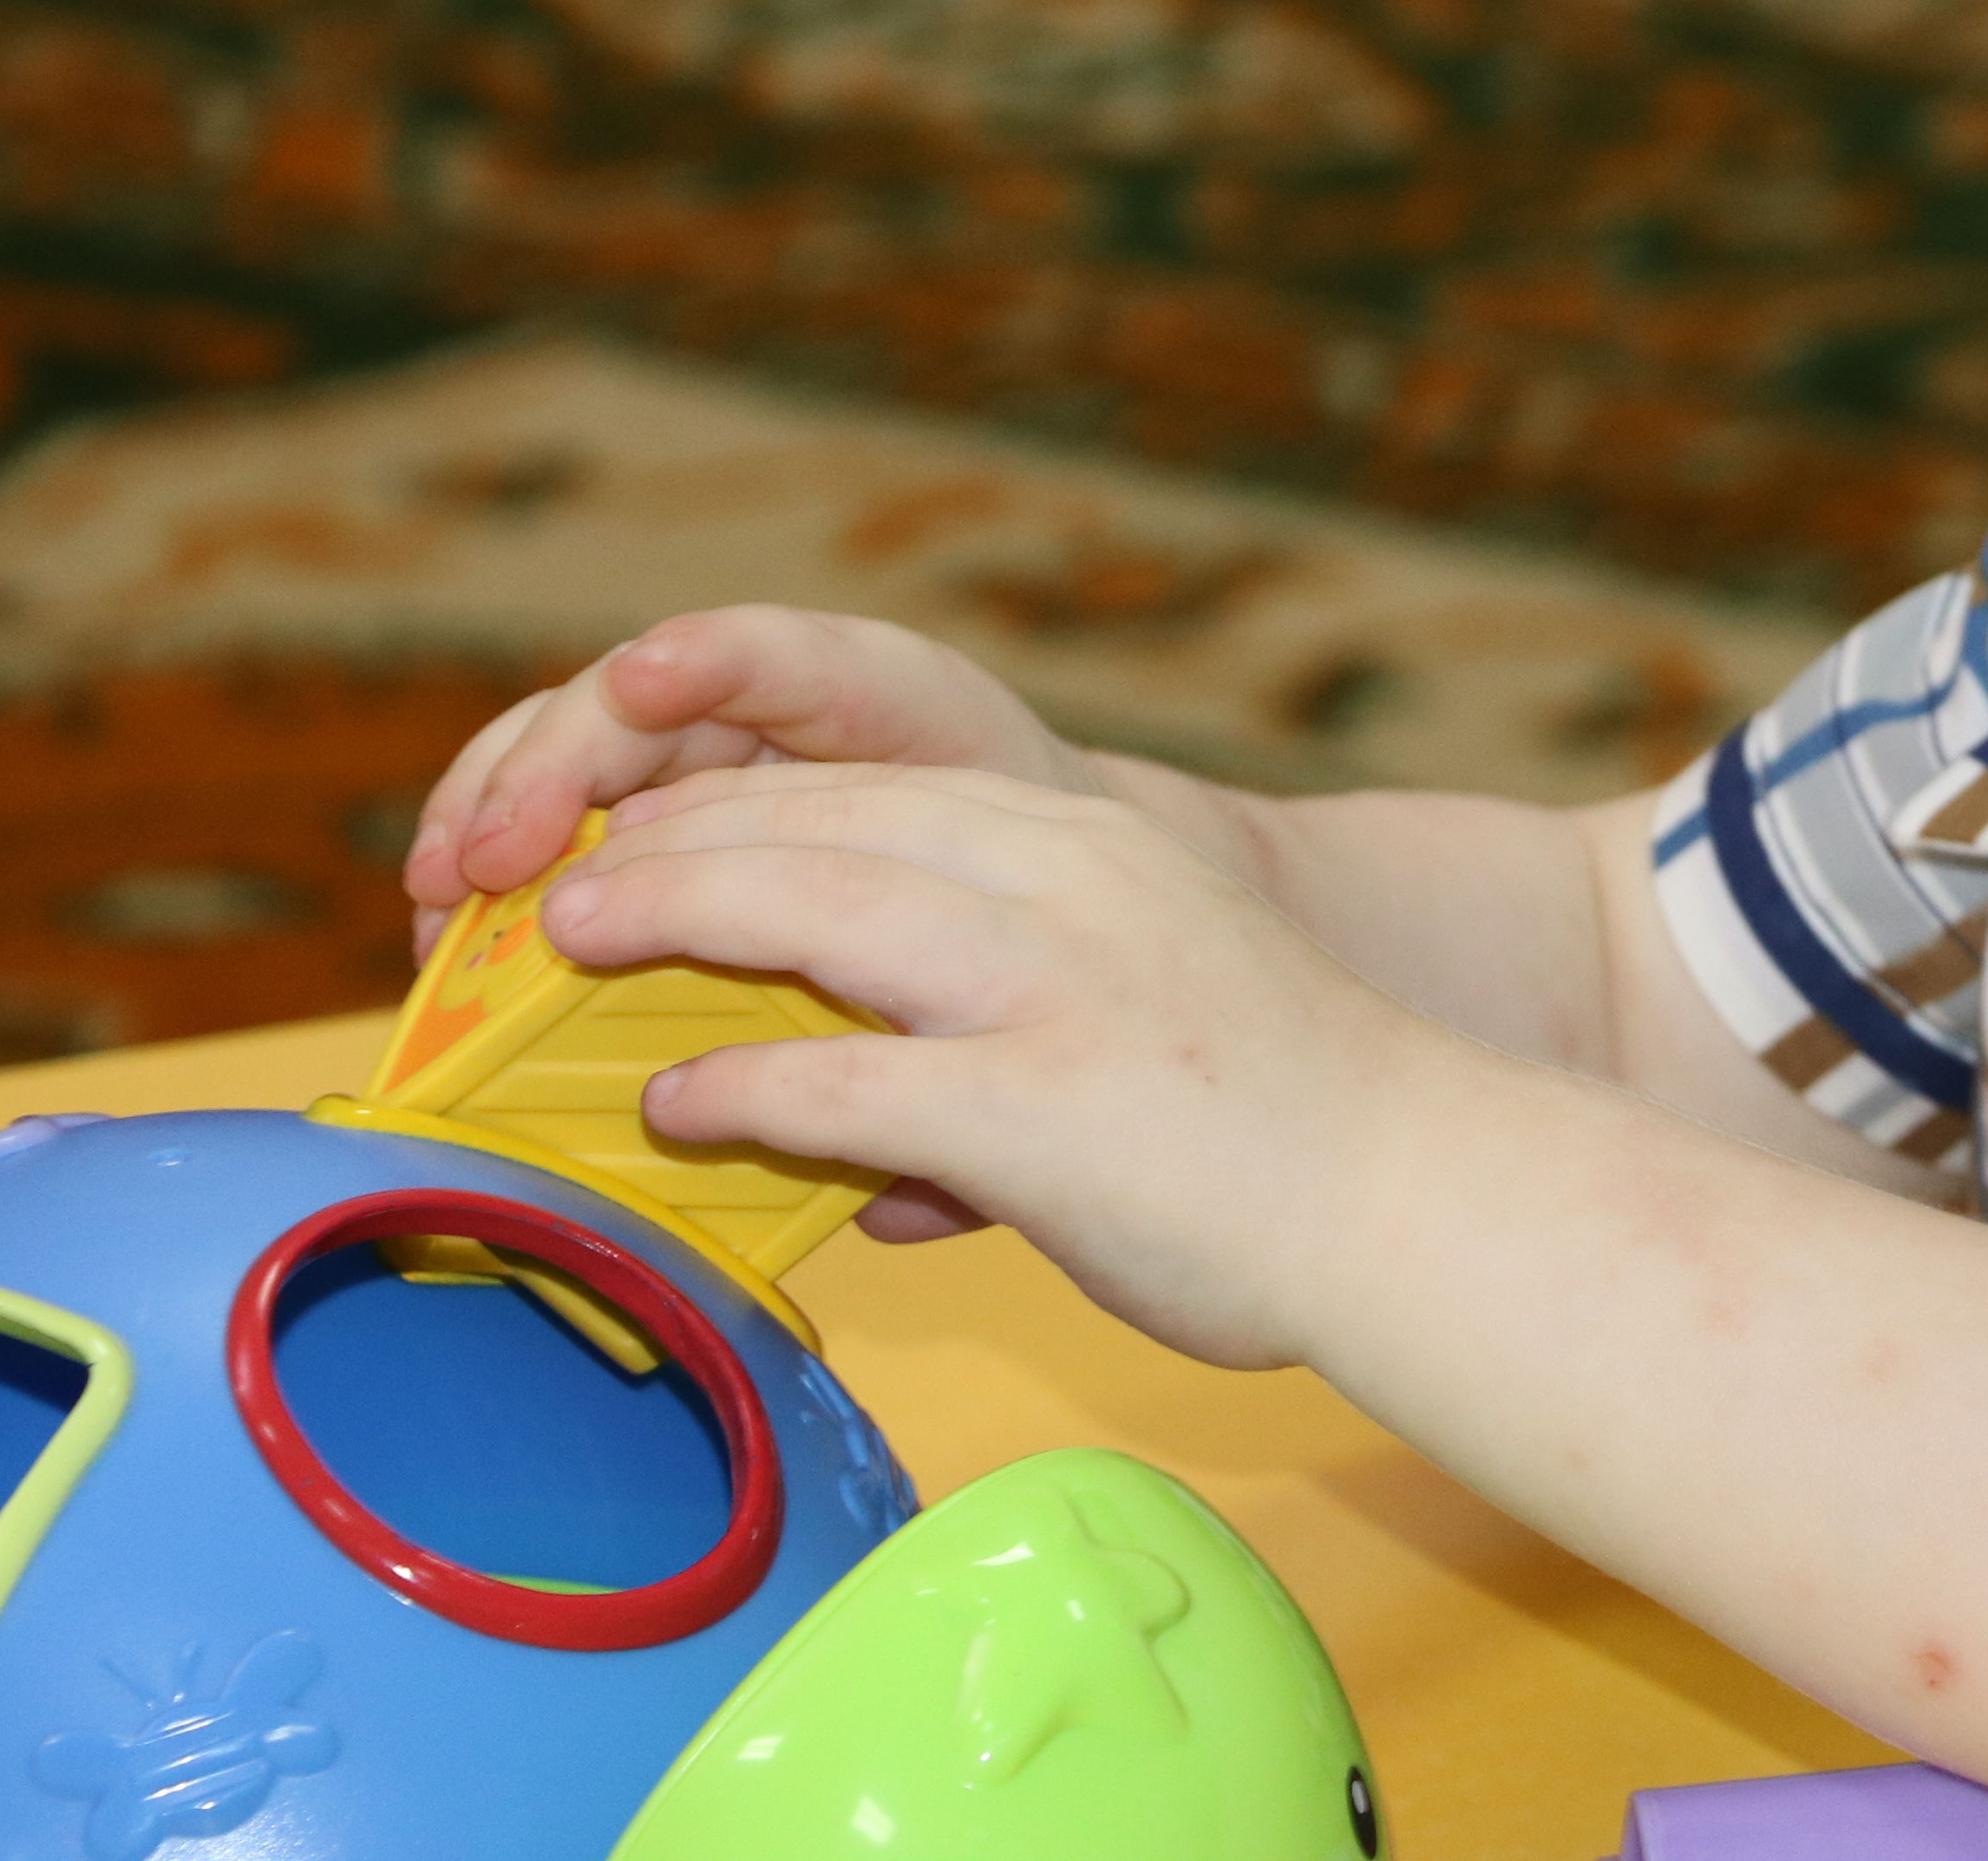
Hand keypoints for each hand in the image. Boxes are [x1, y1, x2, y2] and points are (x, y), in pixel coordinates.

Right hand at [404, 610, 1090, 952]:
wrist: (1043, 881)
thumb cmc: (1023, 912)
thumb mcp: (1007, 946)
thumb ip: (947, 1008)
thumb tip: (888, 1171)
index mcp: (892, 705)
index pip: (794, 657)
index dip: (716, 659)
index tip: (643, 681)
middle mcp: (781, 700)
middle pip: (646, 697)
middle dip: (555, 762)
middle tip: (485, 854)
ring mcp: (706, 737)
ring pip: (578, 737)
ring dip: (495, 801)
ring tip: (439, 888)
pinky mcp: (653, 792)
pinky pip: (561, 800)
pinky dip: (498, 845)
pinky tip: (445, 913)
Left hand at [541, 763, 1450, 1368]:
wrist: (1420, 1196)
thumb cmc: (1289, 1130)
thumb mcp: (1159, 1003)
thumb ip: (1025, 1024)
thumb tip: (879, 1153)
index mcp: (1095, 849)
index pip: (883, 791)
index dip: (748, 802)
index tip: (650, 826)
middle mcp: (1069, 886)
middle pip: (829, 824)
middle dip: (681, 837)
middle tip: (568, 872)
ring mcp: (1055, 987)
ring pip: (821, 907)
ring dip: (679, 911)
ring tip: (575, 935)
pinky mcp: (1042, 1105)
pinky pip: (850, 1081)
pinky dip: (750, 1087)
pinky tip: (683, 1105)